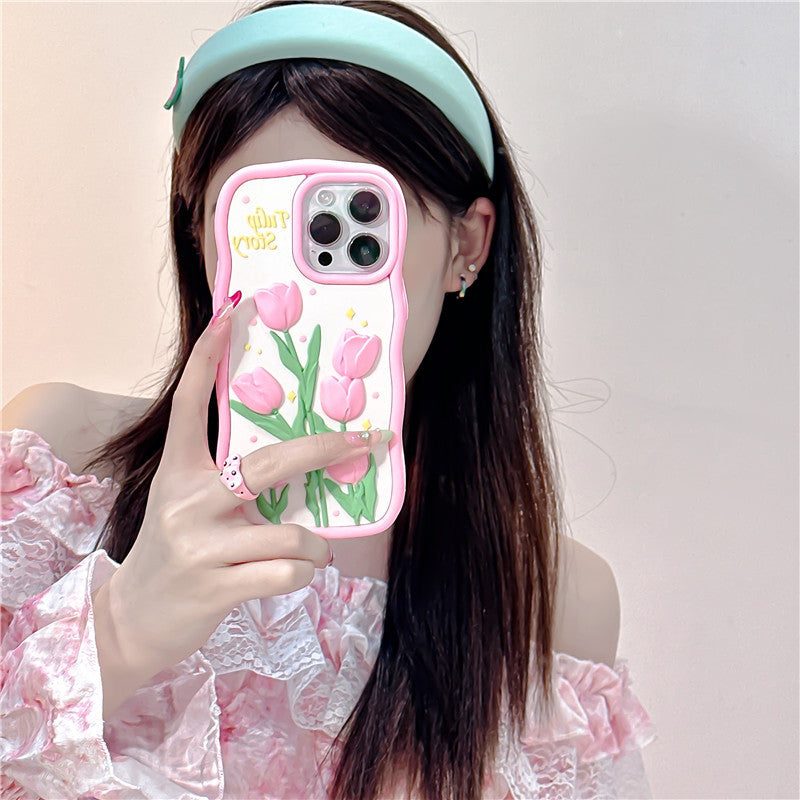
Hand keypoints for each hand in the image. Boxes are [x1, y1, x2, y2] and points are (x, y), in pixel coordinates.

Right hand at [92, 300, 386, 700]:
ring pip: (292, 533)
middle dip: (326, 449)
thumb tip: (299, 460)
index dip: (210, 356)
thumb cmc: (175, 552)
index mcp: (178, 472)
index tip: (234, 312)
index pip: (190, 403)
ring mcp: (200, 546)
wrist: (134, 618)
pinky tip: (292, 574)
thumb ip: (228, 479)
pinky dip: (304, 572)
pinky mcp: (217, 586)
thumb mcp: (187, 504)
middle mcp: (187, 502)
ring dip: (313, 545)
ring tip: (308, 551)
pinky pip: (289, 571)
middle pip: (269, 464)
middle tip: (368, 440)